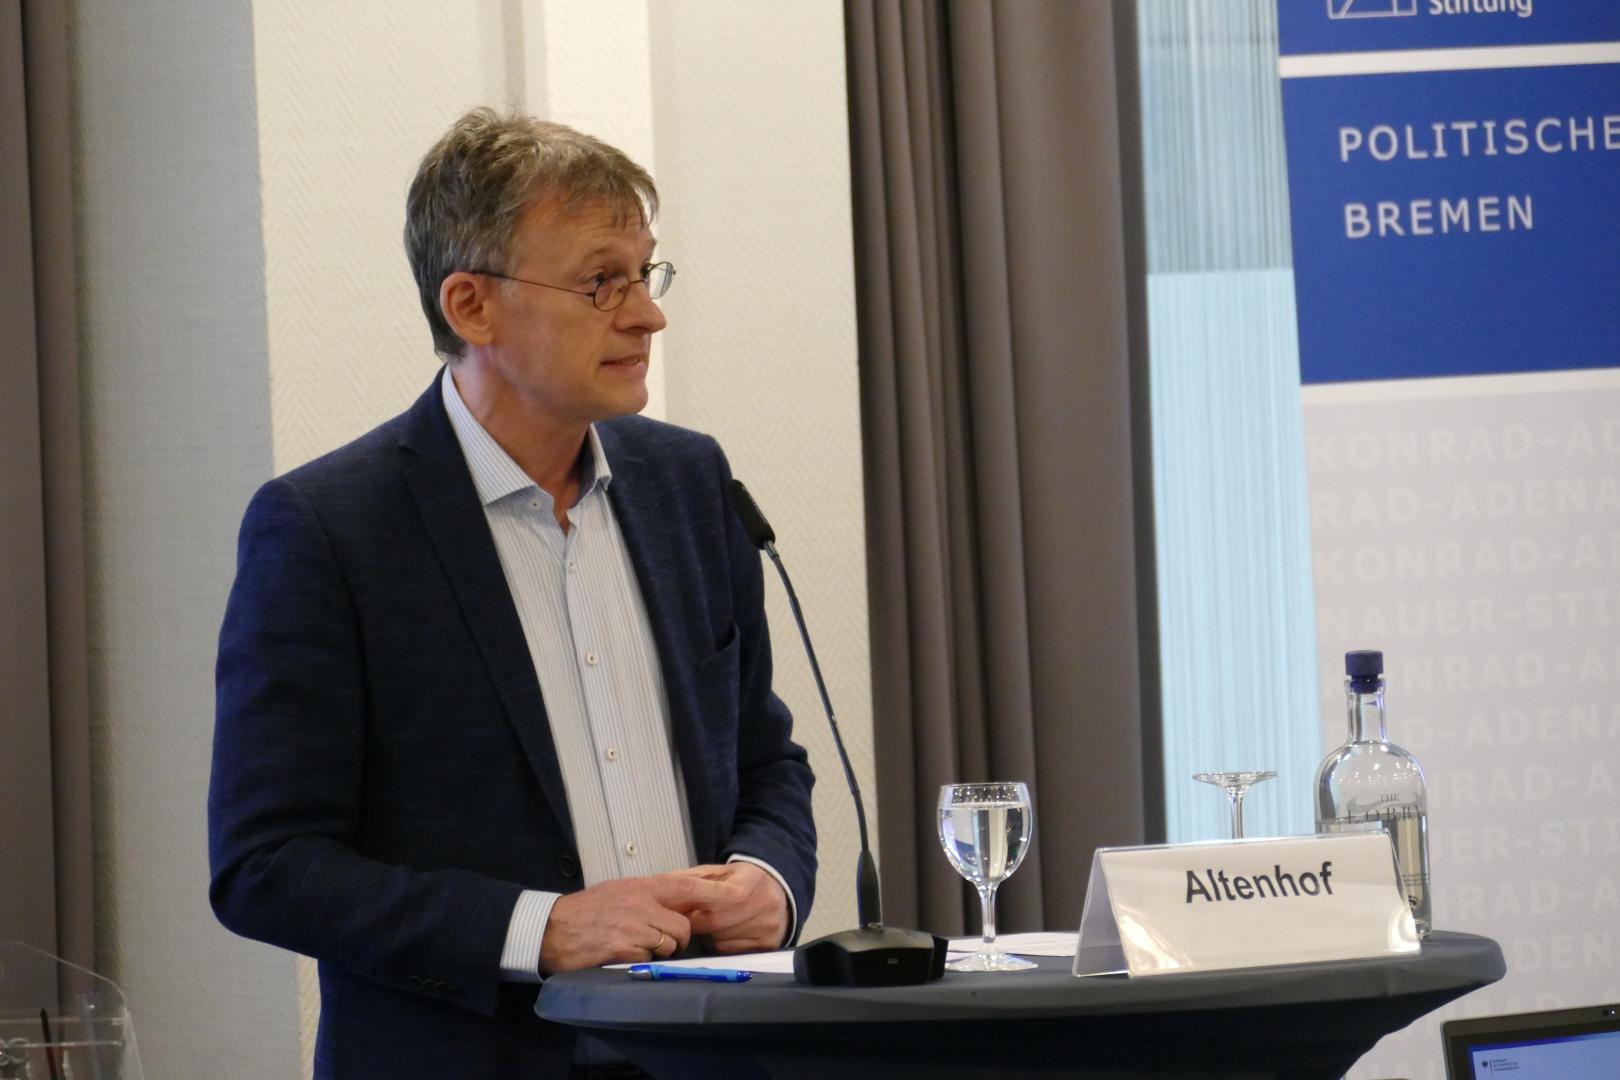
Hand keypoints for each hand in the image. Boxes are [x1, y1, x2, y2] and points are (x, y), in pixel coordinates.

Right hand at [538, 872, 746, 974]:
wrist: (551, 929)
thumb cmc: (585, 912)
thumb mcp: (620, 891)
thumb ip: (649, 896)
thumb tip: (679, 904)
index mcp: (641, 886)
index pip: (686, 886)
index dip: (711, 893)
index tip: (733, 895)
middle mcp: (641, 902)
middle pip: (683, 926)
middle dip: (676, 938)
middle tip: (656, 940)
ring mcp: (633, 926)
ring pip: (669, 944)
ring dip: (658, 951)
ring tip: (633, 945)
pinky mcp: (624, 948)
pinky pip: (649, 958)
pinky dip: (639, 960)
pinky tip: (621, 954)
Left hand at [678, 862, 789, 954]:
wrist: (776, 893)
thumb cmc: (740, 882)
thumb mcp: (720, 872)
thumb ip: (694, 879)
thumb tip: (664, 886)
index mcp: (753, 879)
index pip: (721, 897)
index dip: (697, 907)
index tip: (682, 912)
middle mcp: (766, 902)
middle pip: (718, 923)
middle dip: (698, 924)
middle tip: (689, 922)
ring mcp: (769, 925)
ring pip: (722, 939)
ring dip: (707, 936)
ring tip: (707, 926)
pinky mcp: (769, 944)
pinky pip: (731, 951)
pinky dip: (719, 945)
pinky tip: (721, 935)